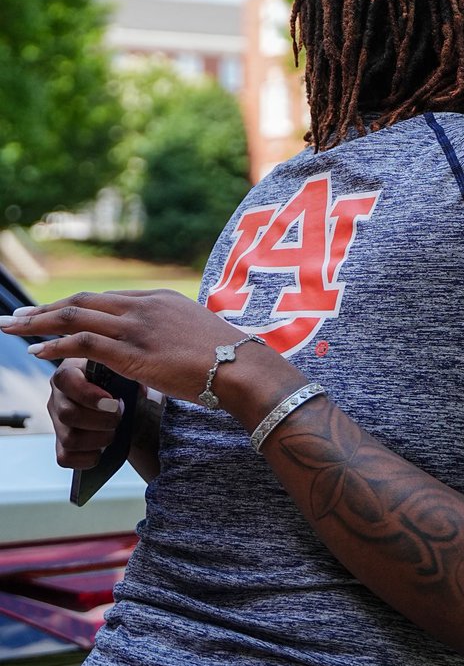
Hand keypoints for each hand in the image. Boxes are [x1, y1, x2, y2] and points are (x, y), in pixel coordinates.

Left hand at [0, 289, 258, 405]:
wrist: (240, 367)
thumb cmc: (225, 359)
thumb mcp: (193, 335)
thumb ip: (170, 335)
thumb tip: (159, 350)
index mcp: (159, 299)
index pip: (105, 298)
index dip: (72, 305)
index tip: (50, 311)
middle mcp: (143, 306)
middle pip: (82, 300)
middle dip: (45, 308)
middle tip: (16, 314)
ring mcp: (136, 327)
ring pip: (75, 316)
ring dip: (39, 323)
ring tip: (13, 328)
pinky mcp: (132, 351)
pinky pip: (83, 343)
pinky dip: (55, 345)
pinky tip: (38, 351)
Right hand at [48, 358, 126, 469]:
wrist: (131, 407)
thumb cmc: (128, 383)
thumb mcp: (130, 369)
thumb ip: (130, 368)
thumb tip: (140, 388)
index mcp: (71, 371)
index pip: (65, 379)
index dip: (88, 393)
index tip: (113, 401)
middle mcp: (58, 396)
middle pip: (67, 414)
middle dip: (100, 420)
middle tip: (119, 417)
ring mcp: (57, 422)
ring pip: (69, 439)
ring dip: (98, 439)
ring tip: (114, 433)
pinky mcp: (62, 445)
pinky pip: (65, 459)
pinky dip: (88, 458)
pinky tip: (103, 451)